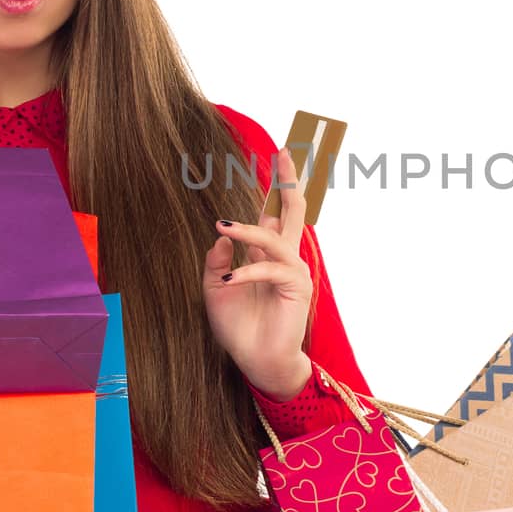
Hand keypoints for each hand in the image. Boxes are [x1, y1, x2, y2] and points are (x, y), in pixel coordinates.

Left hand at [203, 147, 314, 399]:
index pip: (273, 214)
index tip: (280, 154)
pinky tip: (230, 280)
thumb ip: (217, 261)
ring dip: (248, 230)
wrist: (257, 361)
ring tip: (222, 226)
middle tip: (287, 150)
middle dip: (290, 179)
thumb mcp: (215, 290)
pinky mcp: (297, 286)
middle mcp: (285, 256)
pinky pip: (269, 270)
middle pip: (292, 209)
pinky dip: (247, 272)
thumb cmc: (238, 327)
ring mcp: (294, 270)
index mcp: (268, 254)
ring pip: (273, 237)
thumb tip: (222, 235)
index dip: (275, 186)